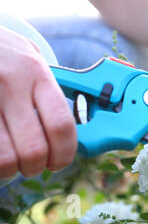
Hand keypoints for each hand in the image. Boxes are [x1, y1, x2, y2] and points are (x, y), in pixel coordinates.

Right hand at [0, 26, 76, 178]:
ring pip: (5, 157)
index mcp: (37, 74)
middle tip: (34, 165)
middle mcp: (12, 85)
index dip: (64, 153)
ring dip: (10, 170)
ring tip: (11, 164)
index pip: (61, 124)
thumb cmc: (4, 53)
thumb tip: (65, 134)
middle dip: (37, 167)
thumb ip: (47, 93)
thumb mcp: (31, 61)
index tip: (60, 161)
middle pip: (34, 148)